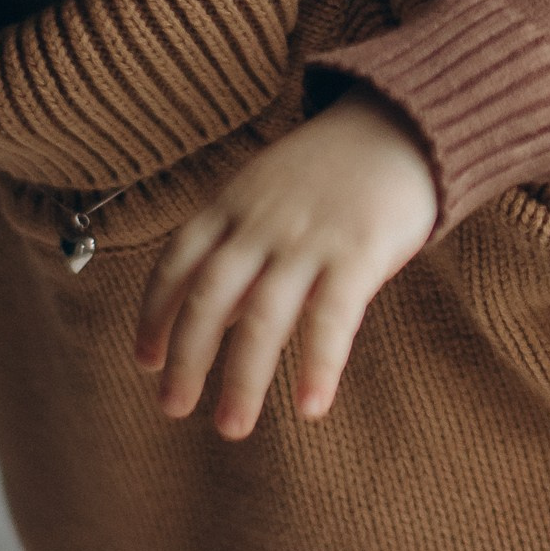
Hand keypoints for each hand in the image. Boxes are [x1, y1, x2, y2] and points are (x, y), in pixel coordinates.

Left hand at [133, 92, 439, 440]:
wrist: (404, 124)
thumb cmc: (335, 168)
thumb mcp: (270, 189)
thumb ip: (241, 243)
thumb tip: (220, 316)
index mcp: (233, 204)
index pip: (176, 262)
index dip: (155, 314)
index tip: (146, 361)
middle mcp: (262, 223)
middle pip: (210, 296)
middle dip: (186, 357)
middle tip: (172, 407)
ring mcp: (308, 237)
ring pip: (262, 316)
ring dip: (242, 378)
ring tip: (231, 426)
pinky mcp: (359, 251)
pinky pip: (332, 318)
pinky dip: (318, 365)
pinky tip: (311, 406)